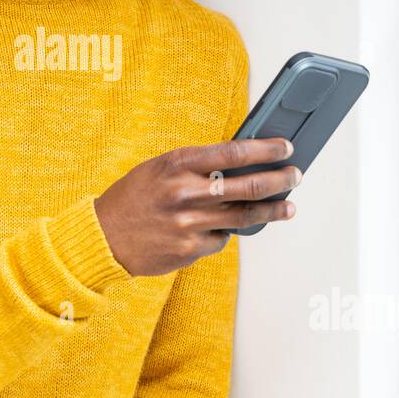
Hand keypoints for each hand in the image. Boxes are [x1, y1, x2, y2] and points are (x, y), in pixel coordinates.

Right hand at [94, 137, 301, 277]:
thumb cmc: (133, 197)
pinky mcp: (190, 249)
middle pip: (248, 185)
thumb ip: (196, 166)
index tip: (286, 148)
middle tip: (295, 176)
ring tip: (289, 207)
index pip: (234, 152)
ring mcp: (189, 223)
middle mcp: (185, 193)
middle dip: (279, 180)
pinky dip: (224, 231)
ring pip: (244, 216)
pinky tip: (220, 226)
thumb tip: (241, 163)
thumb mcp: (160, 168)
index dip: (266, 149)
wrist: (102, 236)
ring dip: (272, 211)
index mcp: (177, 164)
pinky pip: (221, 239)